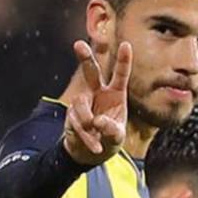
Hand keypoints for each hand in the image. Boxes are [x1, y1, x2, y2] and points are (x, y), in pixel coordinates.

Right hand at [63, 40, 130, 165]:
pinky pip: (75, 121)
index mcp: (116, 94)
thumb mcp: (117, 137)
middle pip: (91, 72)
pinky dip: (86, 136)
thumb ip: (112, 129)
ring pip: (81, 102)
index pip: (120, 75)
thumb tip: (97, 121)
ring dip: (87, 119)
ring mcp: (83, 102)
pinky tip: (95, 146)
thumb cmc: (109, 139)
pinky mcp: (72, 113)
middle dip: (86, 58)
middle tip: (78, 44)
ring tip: (95, 132)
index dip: (123, 61)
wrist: (90, 153)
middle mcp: (98, 93)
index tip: (126, 45)